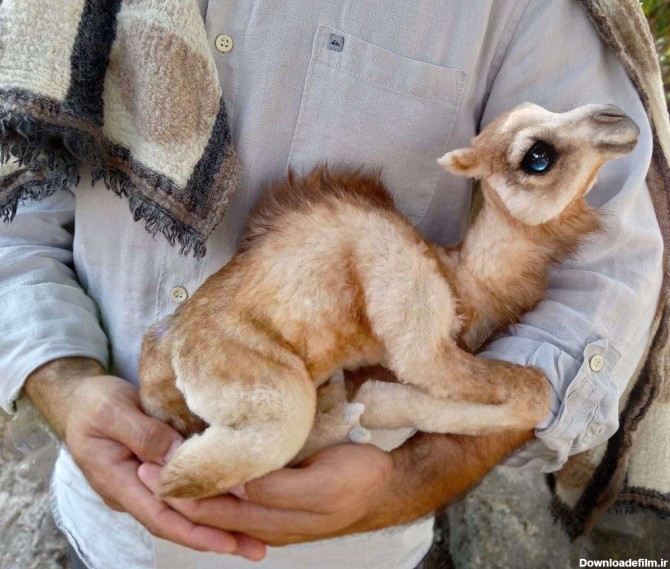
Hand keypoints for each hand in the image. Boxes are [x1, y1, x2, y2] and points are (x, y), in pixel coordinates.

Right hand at [25, 359, 265, 559]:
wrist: (79, 399)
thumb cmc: (93, 403)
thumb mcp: (111, 411)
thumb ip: (143, 433)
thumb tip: (177, 454)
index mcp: (118, 481)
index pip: (161, 516)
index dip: (195, 533)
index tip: (229, 543)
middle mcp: (133, 491)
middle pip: (179, 523)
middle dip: (218, 538)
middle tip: (258, 550)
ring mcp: (145, 485)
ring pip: (185, 512)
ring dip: (220, 524)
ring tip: (258, 538)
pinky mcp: (157, 474)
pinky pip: (186, 494)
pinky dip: (213, 501)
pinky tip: (240, 505)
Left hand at [138, 443, 397, 545]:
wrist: (383, 487)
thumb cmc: (355, 481)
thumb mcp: (318, 484)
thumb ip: (274, 489)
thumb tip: (233, 483)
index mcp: (266, 519)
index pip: (207, 507)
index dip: (176, 489)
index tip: (148, 465)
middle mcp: (260, 519)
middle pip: (205, 507)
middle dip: (173, 488)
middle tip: (142, 462)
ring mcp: (268, 511)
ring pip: (217, 500)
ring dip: (189, 484)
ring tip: (162, 462)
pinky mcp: (276, 497)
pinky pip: (234, 492)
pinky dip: (212, 480)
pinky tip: (204, 465)